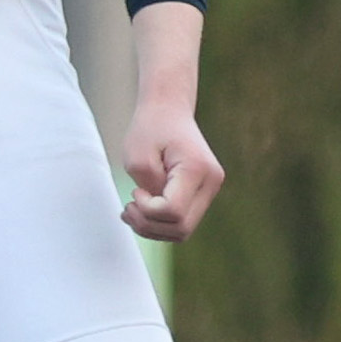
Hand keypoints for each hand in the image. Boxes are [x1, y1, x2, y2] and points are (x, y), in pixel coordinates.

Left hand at [117, 94, 229, 240]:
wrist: (169, 110)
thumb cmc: (151, 129)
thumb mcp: (137, 157)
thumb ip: (147, 189)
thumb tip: (156, 214)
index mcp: (198, 169)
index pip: (173, 211)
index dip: (147, 210)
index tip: (135, 191)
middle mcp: (211, 182)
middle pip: (181, 227)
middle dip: (148, 225)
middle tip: (129, 207)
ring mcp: (211, 189)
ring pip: (183, 231)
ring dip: (152, 228)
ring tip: (132, 210)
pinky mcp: (203, 193)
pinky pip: (182, 222)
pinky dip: (160, 224)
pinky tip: (143, 210)